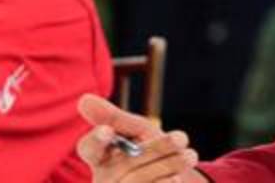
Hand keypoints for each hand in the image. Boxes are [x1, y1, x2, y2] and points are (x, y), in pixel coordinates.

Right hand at [76, 94, 203, 182]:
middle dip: (157, 149)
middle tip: (181, 137)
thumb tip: (84, 99)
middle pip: (124, 166)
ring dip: (168, 166)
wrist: (176, 181)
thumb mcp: (139, 132)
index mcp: (101, 157)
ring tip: (190, 155)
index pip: (89, 148)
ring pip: (138, 182)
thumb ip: (116, 118)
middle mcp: (104, 180)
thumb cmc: (153, 152)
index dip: (96, 140)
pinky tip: (177, 180)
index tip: (108, 130)